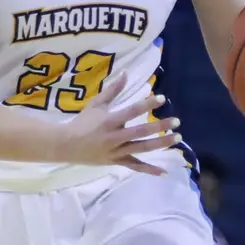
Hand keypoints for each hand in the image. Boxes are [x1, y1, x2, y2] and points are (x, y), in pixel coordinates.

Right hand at [51, 73, 179, 174]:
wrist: (66, 145)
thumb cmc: (83, 122)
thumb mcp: (96, 104)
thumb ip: (113, 90)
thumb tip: (125, 72)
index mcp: (110, 120)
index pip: (132, 111)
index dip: (147, 105)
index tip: (162, 99)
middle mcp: (115, 137)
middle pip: (141, 132)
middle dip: (160, 126)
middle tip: (177, 121)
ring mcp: (117, 151)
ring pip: (142, 148)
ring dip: (161, 144)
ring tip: (177, 138)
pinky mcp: (117, 162)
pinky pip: (135, 166)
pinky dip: (149, 170)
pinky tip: (164, 172)